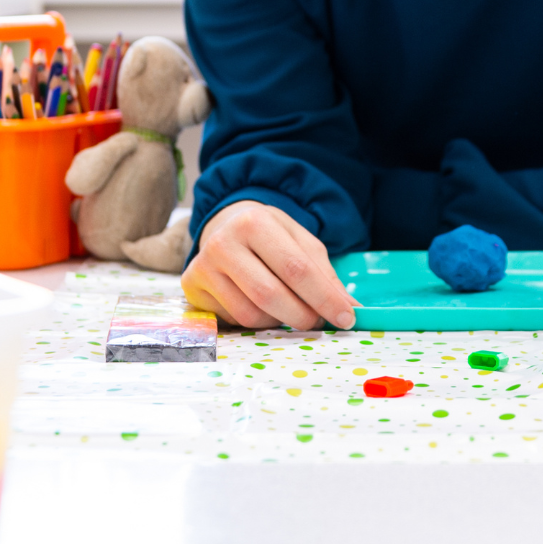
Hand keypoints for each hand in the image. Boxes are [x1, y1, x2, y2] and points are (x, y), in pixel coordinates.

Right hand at [182, 201, 359, 330]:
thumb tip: (349, 310)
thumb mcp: (301, 243)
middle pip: (270, 295)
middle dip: (303, 316)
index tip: (346, 317)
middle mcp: (223, 242)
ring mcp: (204, 266)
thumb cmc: (270, 236)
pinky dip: (257, 320)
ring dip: (279, 321)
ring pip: (251, 314)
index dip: (324, 297)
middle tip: (318, 321)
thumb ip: (324, 275)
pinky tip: (261, 305)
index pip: (296, 269)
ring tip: (289, 309)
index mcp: (255, 222)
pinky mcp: (193, 286)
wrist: (226, 225)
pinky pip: (234, 319)